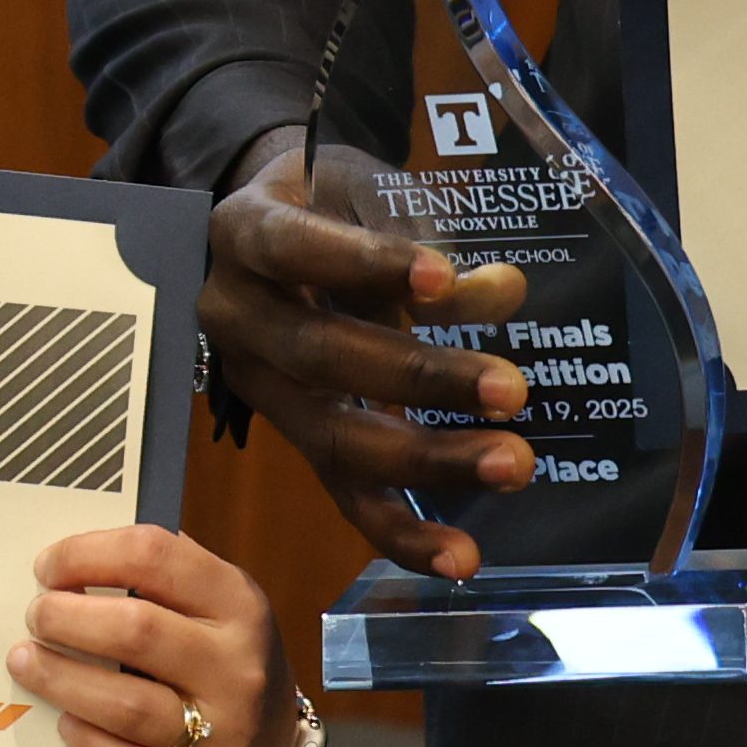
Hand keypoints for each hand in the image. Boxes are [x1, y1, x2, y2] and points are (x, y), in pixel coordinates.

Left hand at [8, 522, 287, 746]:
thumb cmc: (217, 661)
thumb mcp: (210, 604)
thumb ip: (155, 574)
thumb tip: (68, 557)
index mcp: (238, 604)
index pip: (153, 557)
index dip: (85, 554)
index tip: (46, 567)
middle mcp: (237, 668)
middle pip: (135, 630)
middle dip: (66, 619)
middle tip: (35, 617)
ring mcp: (226, 735)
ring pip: (126, 705)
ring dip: (59, 679)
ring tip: (25, 662)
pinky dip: (87, 743)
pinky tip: (66, 723)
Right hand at [202, 132, 529, 584]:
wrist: (272, 231)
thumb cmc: (327, 200)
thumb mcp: (367, 191)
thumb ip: (424, 236)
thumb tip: (500, 292)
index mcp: (242, 235)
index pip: (293, 249)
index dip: (363, 265)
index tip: (442, 277)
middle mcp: (234, 317)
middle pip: (317, 357)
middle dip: (418, 379)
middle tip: (510, 390)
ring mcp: (261, 389)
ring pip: (331, 437)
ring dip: (428, 458)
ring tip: (512, 463)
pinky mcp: (296, 439)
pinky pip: (342, 493)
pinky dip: (402, 530)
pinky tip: (461, 555)